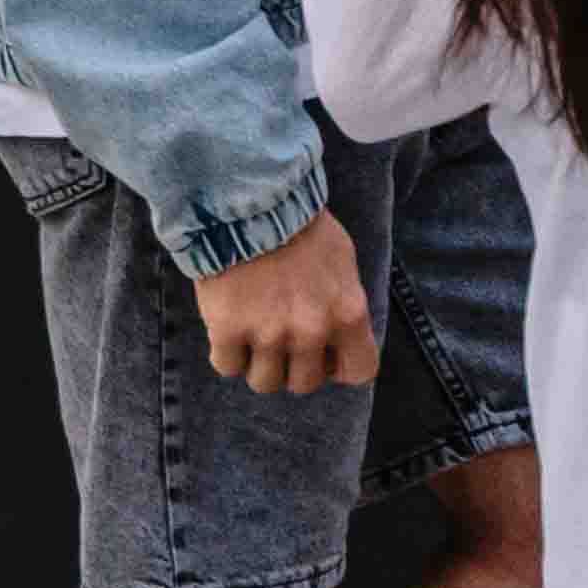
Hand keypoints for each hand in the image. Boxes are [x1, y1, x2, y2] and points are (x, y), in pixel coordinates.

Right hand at [196, 212, 376, 395]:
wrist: (251, 203)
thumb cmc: (302, 228)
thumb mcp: (343, 262)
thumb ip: (343, 306)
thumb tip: (339, 341)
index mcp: (348, 313)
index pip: (360, 371)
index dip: (340, 367)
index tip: (326, 356)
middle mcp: (311, 331)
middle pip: (304, 384)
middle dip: (294, 365)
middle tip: (283, 338)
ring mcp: (268, 335)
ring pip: (265, 382)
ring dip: (259, 363)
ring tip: (255, 332)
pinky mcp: (227, 332)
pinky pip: (227, 367)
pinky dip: (227, 352)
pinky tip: (230, 326)